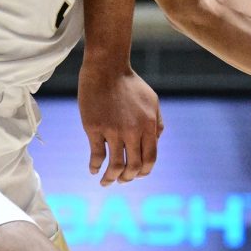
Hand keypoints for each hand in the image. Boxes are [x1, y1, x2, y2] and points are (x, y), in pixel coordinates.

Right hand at [80, 65, 162, 185]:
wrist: (107, 67)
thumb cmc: (129, 84)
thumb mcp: (152, 101)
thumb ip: (157, 123)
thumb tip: (156, 143)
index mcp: (148, 125)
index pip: (149, 159)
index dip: (143, 172)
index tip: (136, 176)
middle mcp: (132, 130)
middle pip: (133, 166)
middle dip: (127, 179)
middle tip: (121, 181)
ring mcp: (113, 130)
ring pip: (115, 165)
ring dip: (110, 178)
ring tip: (106, 182)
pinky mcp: (94, 127)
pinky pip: (96, 154)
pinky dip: (95, 166)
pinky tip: (93, 170)